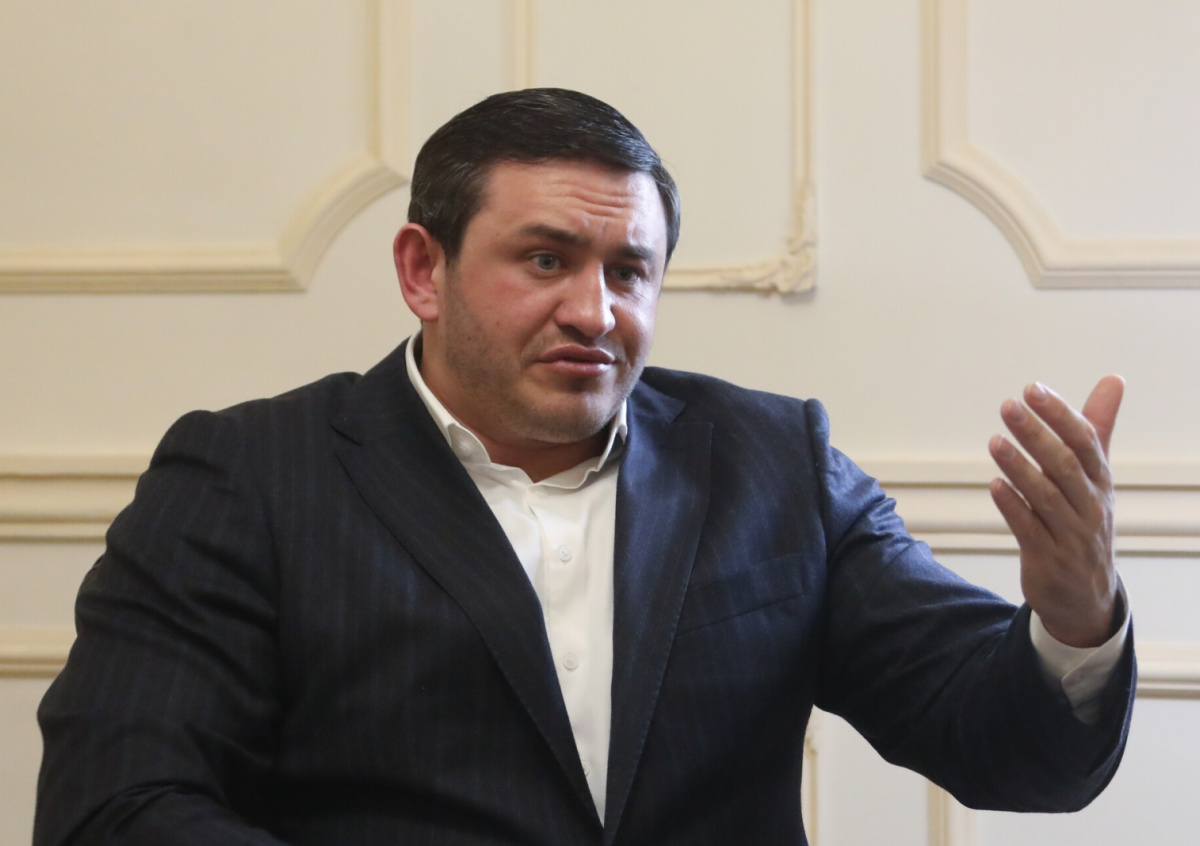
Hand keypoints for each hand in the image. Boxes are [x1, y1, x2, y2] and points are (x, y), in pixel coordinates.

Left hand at [988, 376, 1124, 647]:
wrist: (1086, 595)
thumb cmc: (1086, 522)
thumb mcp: (1095, 476)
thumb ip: (1097, 428)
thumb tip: (1113, 380)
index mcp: (1100, 481)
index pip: (1085, 441)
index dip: (1060, 415)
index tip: (1033, 389)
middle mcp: (1089, 506)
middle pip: (1064, 466)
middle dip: (1036, 434)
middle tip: (1009, 407)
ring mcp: (1069, 534)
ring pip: (1046, 497)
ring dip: (1019, 467)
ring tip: (995, 441)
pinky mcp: (1047, 558)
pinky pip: (1029, 529)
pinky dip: (1013, 506)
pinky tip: (994, 485)